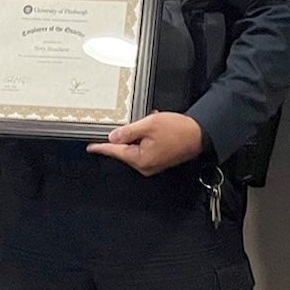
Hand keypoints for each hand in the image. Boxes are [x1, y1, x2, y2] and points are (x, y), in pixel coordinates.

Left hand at [86, 111, 203, 176]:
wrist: (199, 135)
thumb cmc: (176, 129)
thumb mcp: (149, 124)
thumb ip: (128, 131)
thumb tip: (112, 137)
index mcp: (140, 159)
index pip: (115, 151)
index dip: (102, 147)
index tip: (90, 147)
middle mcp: (145, 166)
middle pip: (125, 151)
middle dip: (125, 136)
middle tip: (133, 123)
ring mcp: (152, 165)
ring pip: (135, 149)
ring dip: (137, 135)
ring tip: (148, 122)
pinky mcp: (158, 161)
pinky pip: (144, 149)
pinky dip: (144, 138)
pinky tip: (152, 128)